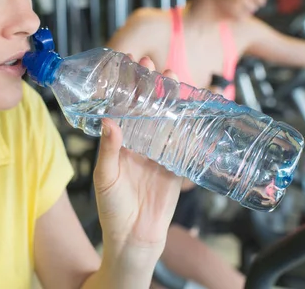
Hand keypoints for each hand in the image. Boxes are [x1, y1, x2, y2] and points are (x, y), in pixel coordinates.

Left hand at [92, 56, 183, 262]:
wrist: (135, 240)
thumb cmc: (112, 211)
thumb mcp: (106, 179)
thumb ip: (108, 151)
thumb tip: (109, 122)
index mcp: (120, 143)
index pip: (125, 107)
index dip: (129, 86)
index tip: (132, 64)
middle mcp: (139, 144)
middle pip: (149, 108)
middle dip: (153, 86)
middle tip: (157, 67)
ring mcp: (159, 153)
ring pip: (168, 120)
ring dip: (173, 100)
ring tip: (176, 78)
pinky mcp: (176, 166)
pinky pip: (185, 143)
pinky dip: (192, 126)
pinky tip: (198, 109)